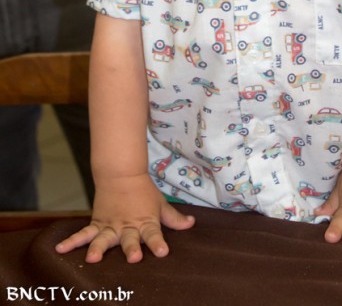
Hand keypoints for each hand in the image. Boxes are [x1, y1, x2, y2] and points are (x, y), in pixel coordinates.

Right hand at [55, 173, 194, 262]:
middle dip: (131, 248)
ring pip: (104, 238)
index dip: (157, 243)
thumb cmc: (143, 192)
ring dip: (98, 248)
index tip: (162, 252)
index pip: (154, 235)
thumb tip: (191, 224)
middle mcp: (127, 226)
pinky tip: (60, 249)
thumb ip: (173, 218)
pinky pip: (83, 234)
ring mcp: (110, 226)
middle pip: (129, 239)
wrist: (121, 173)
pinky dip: (72, 241)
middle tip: (133, 257)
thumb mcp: (160, 204)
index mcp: (145, 222)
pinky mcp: (97, 224)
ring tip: (92, 258)